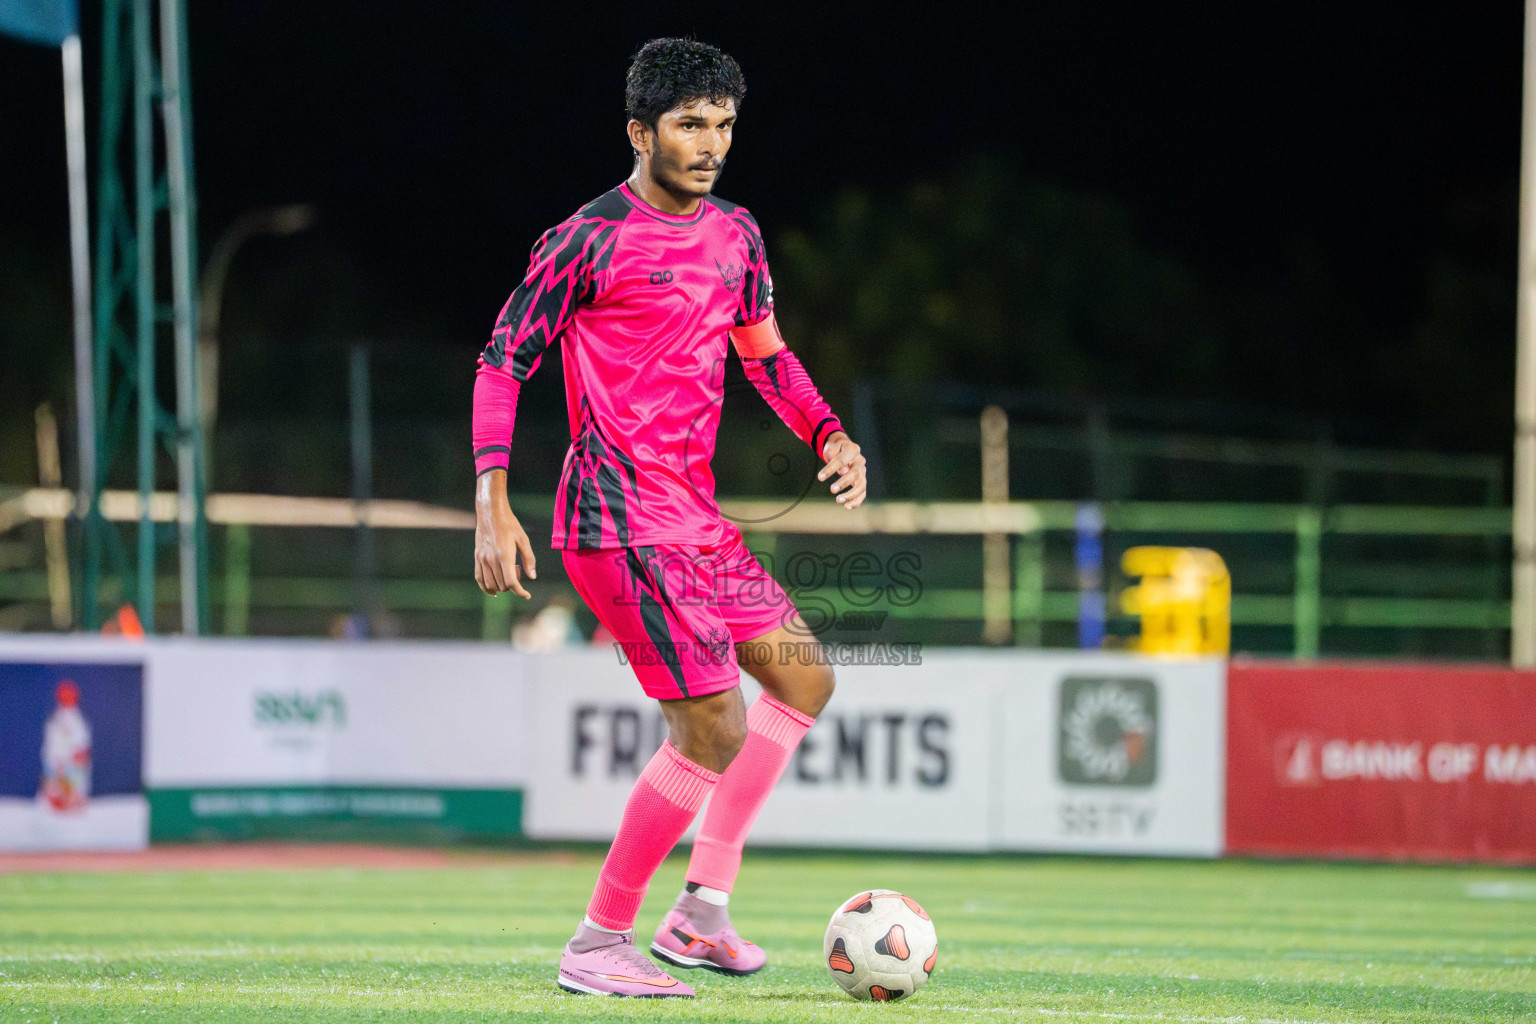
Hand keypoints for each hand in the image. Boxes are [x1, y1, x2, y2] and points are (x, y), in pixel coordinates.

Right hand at [474, 469, 536, 597]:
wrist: (491, 513)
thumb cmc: (510, 524)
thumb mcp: (523, 539)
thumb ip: (529, 559)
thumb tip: (532, 577)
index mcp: (504, 555)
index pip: (511, 582)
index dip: (520, 592)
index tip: (527, 595)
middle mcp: (491, 559)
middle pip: (502, 585)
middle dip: (513, 584)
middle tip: (519, 568)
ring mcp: (482, 559)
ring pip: (491, 584)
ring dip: (502, 585)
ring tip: (508, 571)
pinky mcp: (477, 557)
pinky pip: (479, 579)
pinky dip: (486, 587)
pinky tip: (493, 591)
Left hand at [817, 431, 867, 509]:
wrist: (843, 449)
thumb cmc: (835, 449)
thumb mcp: (831, 446)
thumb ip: (834, 454)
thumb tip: (843, 471)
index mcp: (852, 449)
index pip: (842, 460)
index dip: (831, 469)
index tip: (820, 477)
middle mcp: (860, 461)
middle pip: (854, 474)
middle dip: (843, 483)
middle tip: (832, 490)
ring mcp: (862, 472)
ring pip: (861, 486)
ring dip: (851, 495)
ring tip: (838, 500)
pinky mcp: (861, 481)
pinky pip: (862, 493)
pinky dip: (856, 501)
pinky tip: (847, 507)